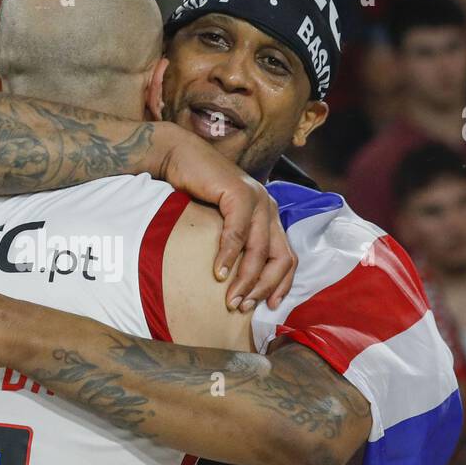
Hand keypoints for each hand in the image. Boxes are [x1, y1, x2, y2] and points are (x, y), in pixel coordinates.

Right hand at [153, 127, 295, 310]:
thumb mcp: (219, 223)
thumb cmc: (194, 192)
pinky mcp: (240, 193)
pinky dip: (229, 256)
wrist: (178, 157)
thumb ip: (233, 243)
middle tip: (243, 307)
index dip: (281, 285)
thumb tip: (232, 281)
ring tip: (230, 299)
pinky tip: (218, 273)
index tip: (268, 307)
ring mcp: (257, 199)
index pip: (288, 257)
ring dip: (246, 279)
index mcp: (268, 216)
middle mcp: (268, 208)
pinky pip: (238, 233)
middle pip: (281, 258)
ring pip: (260, 250)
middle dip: (263, 288)